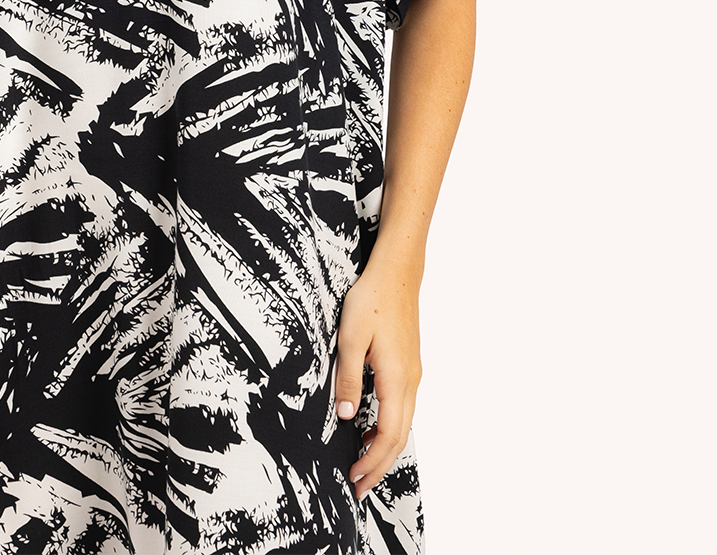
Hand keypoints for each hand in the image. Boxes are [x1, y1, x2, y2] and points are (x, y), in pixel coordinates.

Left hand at [334, 255, 421, 501]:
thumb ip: (348, 379)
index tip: (355, 479)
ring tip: (363, 464)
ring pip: (404, 423)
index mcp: (396, 378)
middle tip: (358, 486)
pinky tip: (370, 427)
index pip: (389, 435)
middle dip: (380, 465)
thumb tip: (346, 417)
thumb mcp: (350, 337)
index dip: (373, 462)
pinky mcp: (409, 366)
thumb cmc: (371, 299)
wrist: (397, 273)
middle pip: (399, 436)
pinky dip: (389, 427)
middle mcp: (410, 381)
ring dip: (384, 448)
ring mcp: (412, 374)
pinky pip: (402, 407)